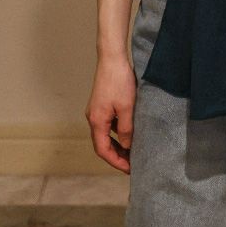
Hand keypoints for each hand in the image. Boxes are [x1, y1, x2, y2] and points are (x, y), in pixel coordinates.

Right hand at [85, 54, 136, 173]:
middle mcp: (93, 117)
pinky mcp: (102, 103)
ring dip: (117, 143)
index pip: (102, 150)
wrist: (112, 58)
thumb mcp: (127, 107)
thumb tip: (127, 146)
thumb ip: (126, 129)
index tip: (129, 169)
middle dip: (116, 155)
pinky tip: (129, 131)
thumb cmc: (119, 81)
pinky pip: (108, 123)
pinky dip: (117, 131)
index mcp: (96, 121)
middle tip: (132, 163)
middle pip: (102, 144)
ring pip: (105, 134)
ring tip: (132, 150)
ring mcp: (96, 110)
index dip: (116, 161)